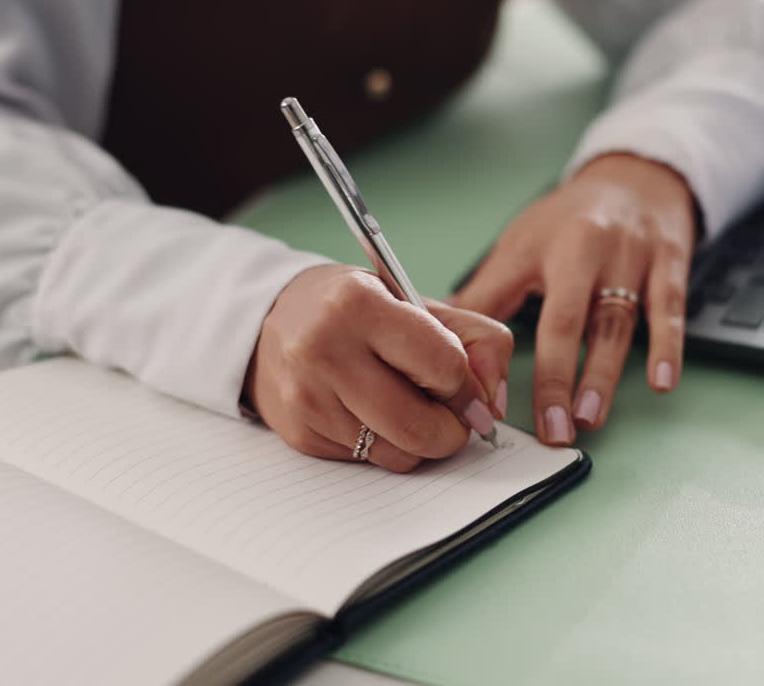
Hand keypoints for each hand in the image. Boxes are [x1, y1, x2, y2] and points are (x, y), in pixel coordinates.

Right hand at [247, 264, 511, 471]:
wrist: (270, 319)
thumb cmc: (356, 310)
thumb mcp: (416, 301)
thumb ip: (476, 339)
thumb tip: (493, 405)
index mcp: (357, 304)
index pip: (444, 366)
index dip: (463, 382)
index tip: (457, 380)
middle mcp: (324, 350)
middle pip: (422, 427)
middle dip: (451, 429)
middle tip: (449, 413)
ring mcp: (307, 398)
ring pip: (399, 454)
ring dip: (418, 440)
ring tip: (406, 406)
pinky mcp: (300, 435)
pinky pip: (368, 462)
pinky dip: (383, 445)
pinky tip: (369, 413)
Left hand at [452, 153, 697, 444]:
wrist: (636, 177)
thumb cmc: (570, 220)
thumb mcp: (521, 246)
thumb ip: (486, 293)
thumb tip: (436, 331)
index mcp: (549, 248)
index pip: (524, 309)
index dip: (508, 358)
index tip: (496, 404)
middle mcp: (591, 251)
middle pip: (573, 321)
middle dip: (560, 379)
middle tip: (554, 428)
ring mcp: (633, 258)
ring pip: (619, 322)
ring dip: (604, 374)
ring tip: (591, 417)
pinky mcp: (670, 265)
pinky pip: (670, 310)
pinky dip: (667, 347)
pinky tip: (662, 381)